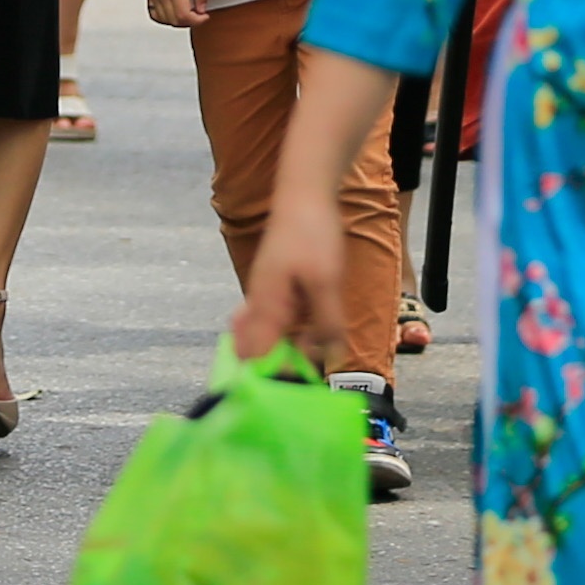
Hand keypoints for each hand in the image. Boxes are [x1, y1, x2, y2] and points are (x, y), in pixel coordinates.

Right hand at [142, 0, 208, 27]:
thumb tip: (201, 9)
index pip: (184, 16)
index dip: (197, 21)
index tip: (204, 16)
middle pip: (174, 21)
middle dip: (189, 22)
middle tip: (198, 14)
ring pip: (164, 20)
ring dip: (178, 21)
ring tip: (187, 12)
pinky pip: (154, 14)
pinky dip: (164, 18)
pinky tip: (173, 11)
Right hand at [232, 186, 348, 362]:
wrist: (305, 195)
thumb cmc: (312, 235)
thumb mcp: (326, 282)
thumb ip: (327, 323)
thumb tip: (331, 358)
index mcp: (265, 308)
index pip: (253, 358)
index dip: (269, 378)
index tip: (295, 388)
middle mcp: (258, 306)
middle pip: (254, 351)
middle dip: (276, 366)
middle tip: (306, 373)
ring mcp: (265, 297)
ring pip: (268, 337)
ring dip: (289, 348)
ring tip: (316, 351)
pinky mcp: (276, 290)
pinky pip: (278, 321)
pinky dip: (293, 331)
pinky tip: (313, 329)